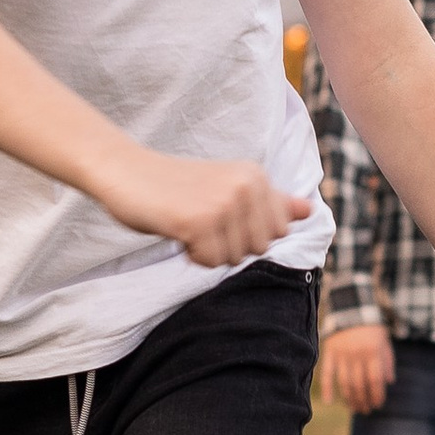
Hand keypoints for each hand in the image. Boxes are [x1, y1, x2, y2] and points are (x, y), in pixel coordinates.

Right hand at [109, 150, 311, 269]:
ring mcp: (225, 203)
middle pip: (259, 249)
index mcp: (257, 176)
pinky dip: (192, 255)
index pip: (277, 233)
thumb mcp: (228, 188)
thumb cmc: (175, 184)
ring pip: (234, 259)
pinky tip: (177, 229)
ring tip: (187, 220)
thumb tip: (310, 211)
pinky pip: (210, 263)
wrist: (124, 171)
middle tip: (200, 218)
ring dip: (208, 250)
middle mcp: (247, 186)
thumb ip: (271, 201)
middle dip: (229, 245)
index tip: (219, 212)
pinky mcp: (199, 221)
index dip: (246, 233)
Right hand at [318, 324, 394, 413]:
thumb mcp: (384, 341)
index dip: (376, 395)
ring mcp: (341, 354)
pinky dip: (327, 388)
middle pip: (359, 385)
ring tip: (354, 408)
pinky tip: (329, 402)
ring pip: (344, 382)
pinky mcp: (329, 352)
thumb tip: (389, 382)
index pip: (375, 380)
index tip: (378, 405)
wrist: (351, 307)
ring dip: (349, 398)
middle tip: (366, 411)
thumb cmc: (371, 327)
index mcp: (372, 352)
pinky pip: (326, 373)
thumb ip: (387, 361)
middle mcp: (356, 355)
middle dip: (363, 400)